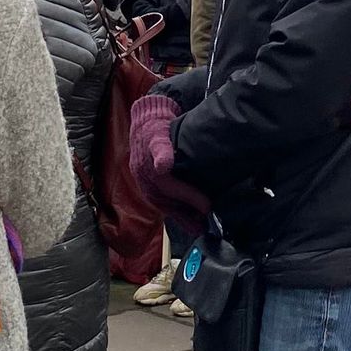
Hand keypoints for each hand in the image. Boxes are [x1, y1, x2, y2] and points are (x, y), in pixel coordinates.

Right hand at [129, 91, 205, 233]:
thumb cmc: (155, 128)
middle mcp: (144, 180)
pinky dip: (175, 212)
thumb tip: (163, 166)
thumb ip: (162, 149)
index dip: (188, 197)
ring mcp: (146, 184)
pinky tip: (187, 217)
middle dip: (185, 214)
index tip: (207, 205)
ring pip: (163, 206)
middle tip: (205, 223)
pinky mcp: (150, 186)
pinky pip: (162, 203)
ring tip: (197, 226)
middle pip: (165, 202)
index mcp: (146, 170)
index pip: (168, 188)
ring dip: (181, 217)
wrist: (145, 123)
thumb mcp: (158, 134)